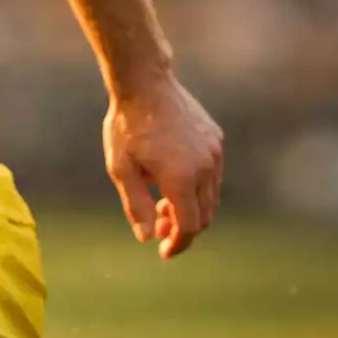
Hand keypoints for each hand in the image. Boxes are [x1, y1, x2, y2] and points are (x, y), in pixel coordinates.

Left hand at [104, 75, 223, 258]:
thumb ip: (136, 205)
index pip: (189, 225)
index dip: (178, 243)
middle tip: (156, 224)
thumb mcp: (120, 168)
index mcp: (181, 178)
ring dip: (190, 208)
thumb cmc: (127, 126)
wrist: (145, 85)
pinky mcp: (217, 140)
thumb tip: (146, 236)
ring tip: (161, 201)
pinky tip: (173, 179)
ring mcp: (215, 153)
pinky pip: (213, 175)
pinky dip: (198, 188)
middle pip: (204, 215)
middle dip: (182, 227)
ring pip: (211, 197)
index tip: (164, 251)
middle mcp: (206, 168)